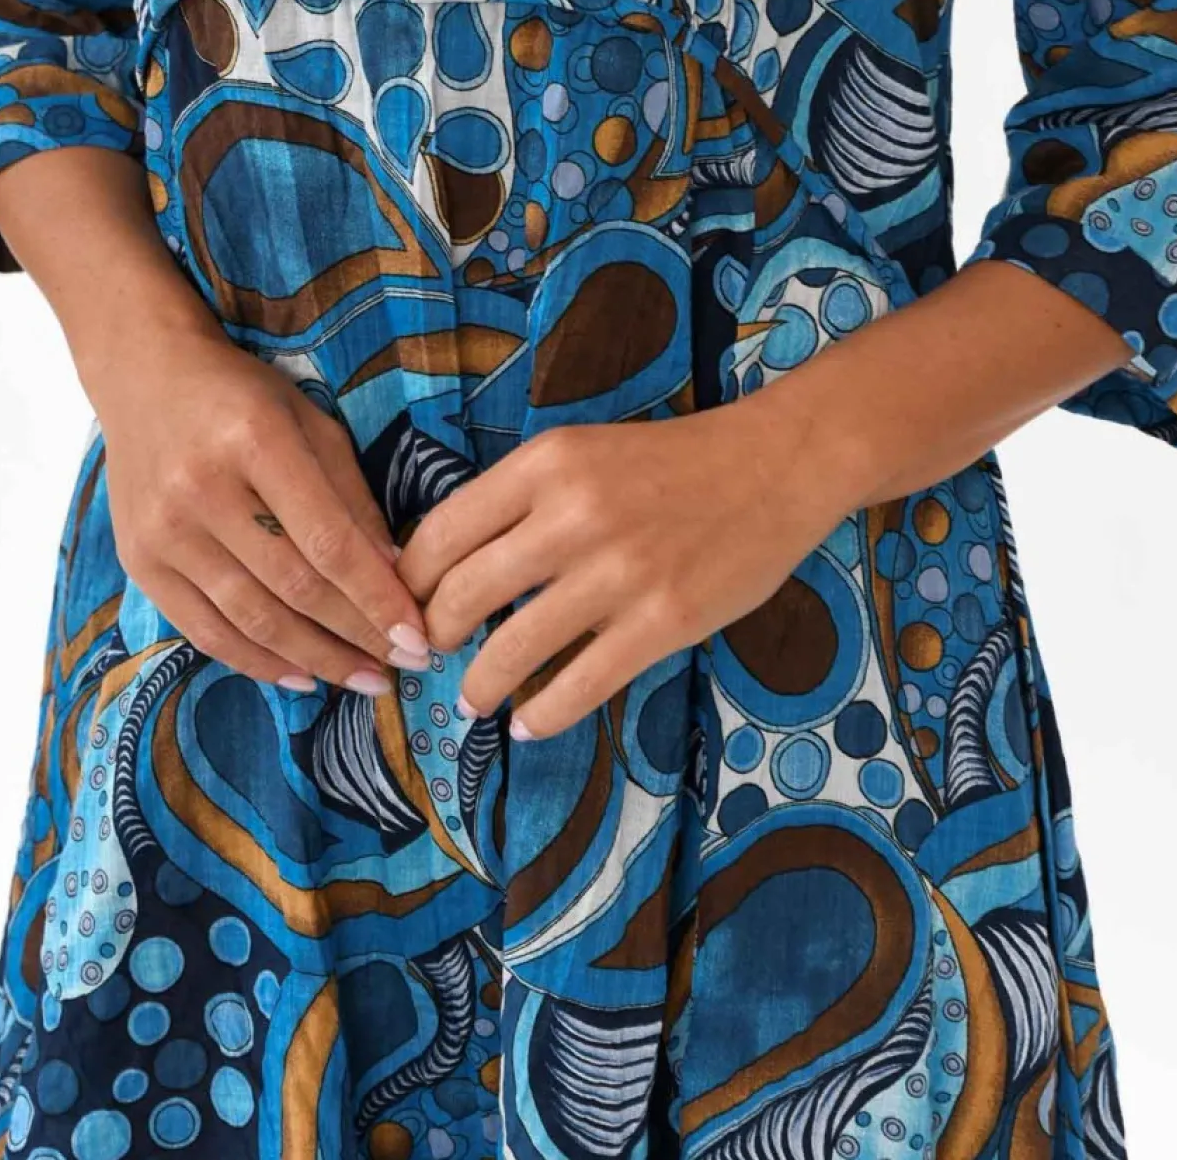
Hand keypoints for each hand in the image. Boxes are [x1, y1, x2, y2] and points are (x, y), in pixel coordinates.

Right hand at [92, 315, 429, 694]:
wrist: (143, 376)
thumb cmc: (242, 396)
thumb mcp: (310, 422)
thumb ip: (350, 495)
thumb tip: (395, 574)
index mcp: (256, 441)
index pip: (328, 540)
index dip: (376, 597)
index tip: (419, 636)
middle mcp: (202, 490)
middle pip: (293, 587)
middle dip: (357, 635)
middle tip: (405, 665)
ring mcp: (163, 532)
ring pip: (250, 619)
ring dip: (315, 660)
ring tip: (363, 679)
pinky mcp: (139, 563)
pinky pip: (204, 630)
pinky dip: (257, 661)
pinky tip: (301, 677)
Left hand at [398, 395, 849, 738]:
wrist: (772, 466)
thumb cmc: (668, 462)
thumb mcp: (580, 453)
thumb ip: (518, 499)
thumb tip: (443, 563)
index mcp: (544, 464)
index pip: (440, 534)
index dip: (408, 583)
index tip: (404, 606)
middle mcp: (572, 516)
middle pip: (462, 596)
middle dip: (433, 638)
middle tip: (432, 655)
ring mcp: (618, 574)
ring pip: (511, 651)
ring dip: (478, 687)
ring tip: (473, 700)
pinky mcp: (662, 623)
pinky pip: (578, 687)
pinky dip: (541, 716)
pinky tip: (529, 724)